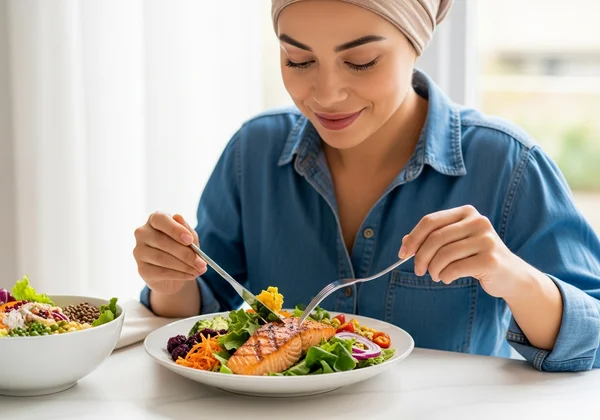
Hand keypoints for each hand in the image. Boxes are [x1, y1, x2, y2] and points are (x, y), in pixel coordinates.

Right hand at [133, 212, 206, 294]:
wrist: (174, 273)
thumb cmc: (181, 248)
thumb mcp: (189, 238)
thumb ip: (186, 229)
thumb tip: (179, 217)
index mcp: (155, 220)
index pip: (160, 219)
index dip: (174, 229)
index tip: (189, 240)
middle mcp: (143, 233)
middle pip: (161, 241)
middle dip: (185, 253)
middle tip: (201, 262)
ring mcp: (139, 251)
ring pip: (162, 258)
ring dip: (184, 266)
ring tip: (199, 270)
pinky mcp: (142, 269)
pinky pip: (161, 272)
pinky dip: (179, 274)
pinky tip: (191, 275)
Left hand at [398, 205, 527, 297]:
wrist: (511, 275)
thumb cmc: (477, 257)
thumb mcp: (455, 243)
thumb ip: (432, 239)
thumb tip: (405, 243)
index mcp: (467, 212)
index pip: (431, 221)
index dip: (413, 238)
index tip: (403, 253)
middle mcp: (478, 222)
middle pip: (435, 238)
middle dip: (420, 257)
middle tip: (418, 270)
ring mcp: (487, 240)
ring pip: (444, 254)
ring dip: (433, 269)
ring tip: (436, 275)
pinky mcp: (491, 259)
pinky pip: (455, 268)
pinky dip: (445, 276)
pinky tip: (448, 278)